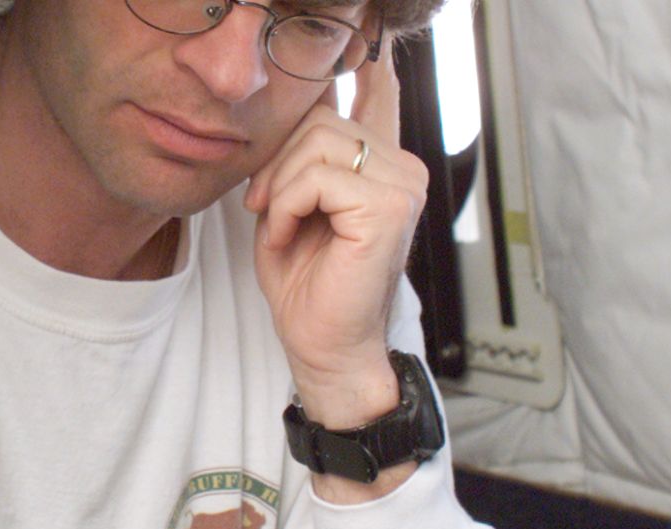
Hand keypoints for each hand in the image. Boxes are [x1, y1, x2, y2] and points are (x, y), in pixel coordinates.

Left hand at [244, 40, 427, 429]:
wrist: (324, 345)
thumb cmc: (309, 285)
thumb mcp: (297, 202)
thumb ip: (306, 154)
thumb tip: (313, 97)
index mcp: (385, 167)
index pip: (382, 96)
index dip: (373, 66)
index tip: (371, 40)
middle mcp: (404, 170)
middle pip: (324, 119)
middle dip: (279, 162)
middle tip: (266, 208)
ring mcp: (403, 186)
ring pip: (318, 142)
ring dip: (281, 186)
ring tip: (279, 226)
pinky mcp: (387, 207)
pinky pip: (317, 176)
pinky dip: (288, 206)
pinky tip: (288, 235)